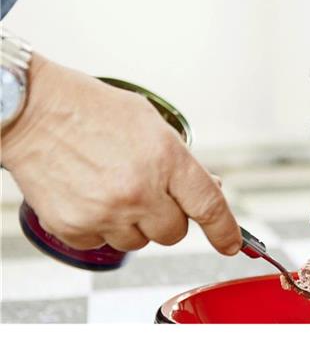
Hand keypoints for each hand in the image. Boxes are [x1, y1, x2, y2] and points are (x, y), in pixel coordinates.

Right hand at [1, 54, 241, 254]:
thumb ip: (180, 161)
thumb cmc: (92, 110)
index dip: (224, 231)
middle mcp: (139, 190)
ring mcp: (106, 212)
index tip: (231, 244)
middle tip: (149, 193)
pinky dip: (100, 227)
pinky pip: (101, 244)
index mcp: (166, 159)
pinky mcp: (74, 226)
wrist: (33, 111)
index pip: (208, 206)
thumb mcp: (151, 123)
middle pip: (174, 232)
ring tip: (112, 189)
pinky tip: (89, 197)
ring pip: (139, 242)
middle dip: (168, 217)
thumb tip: (207, 189)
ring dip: (133, 224)